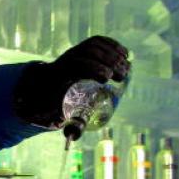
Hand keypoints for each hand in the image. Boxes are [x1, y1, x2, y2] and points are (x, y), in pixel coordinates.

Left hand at [13, 35, 130, 128]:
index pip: (77, 63)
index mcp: (61, 72)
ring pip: (95, 45)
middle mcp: (68, 57)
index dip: (92, 68)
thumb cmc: (60, 100)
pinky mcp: (85, 46)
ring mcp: (77, 49)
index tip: (107, 79)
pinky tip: (124, 54)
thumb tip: (73, 137)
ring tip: (126, 67)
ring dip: (113, 54)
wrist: (52, 81)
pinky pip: (99, 40)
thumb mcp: (62, 111)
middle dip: (108, 61)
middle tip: (122, 75)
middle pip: (89, 52)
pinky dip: (113, 45)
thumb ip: (70, 122)